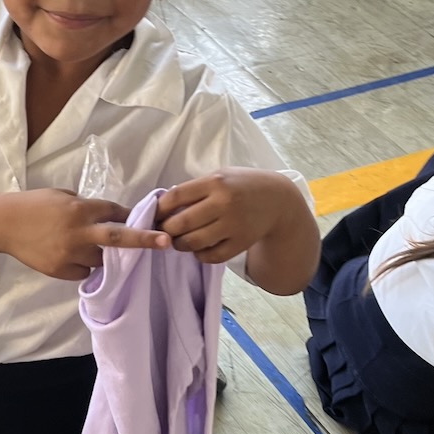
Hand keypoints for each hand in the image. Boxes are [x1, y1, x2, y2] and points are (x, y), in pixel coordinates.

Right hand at [0, 189, 169, 280]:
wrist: (4, 224)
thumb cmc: (33, 204)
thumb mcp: (62, 195)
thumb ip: (84, 205)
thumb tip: (106, 214)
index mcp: (80, 210)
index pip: (115, 212)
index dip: (129, 215)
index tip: (144, 218)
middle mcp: (79, 233)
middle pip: (118, 238)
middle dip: (144, 239)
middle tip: (166, 241)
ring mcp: (71, 254)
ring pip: (101, 259)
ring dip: (102, 254)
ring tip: (84, 245)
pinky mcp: (61, 270)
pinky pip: (84, 271)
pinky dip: (83, 265)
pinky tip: (68, 254)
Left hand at [155, 168, 289, 264]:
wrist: (278, 200)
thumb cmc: (241, 186)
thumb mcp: (219, 176)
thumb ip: (195, 189)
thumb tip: (164, 206)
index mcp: (214, 182)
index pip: (175, 197)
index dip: (159, 209)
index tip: (155, 215)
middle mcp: (223, 203)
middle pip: (181, 223)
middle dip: (166, 230)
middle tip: (163, 231)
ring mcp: (233, 225)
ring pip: (194, 243)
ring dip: (180, 245)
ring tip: (179, 241)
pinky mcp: (241, 243)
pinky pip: (212, 256)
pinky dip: (199, 255)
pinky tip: (198, 248)